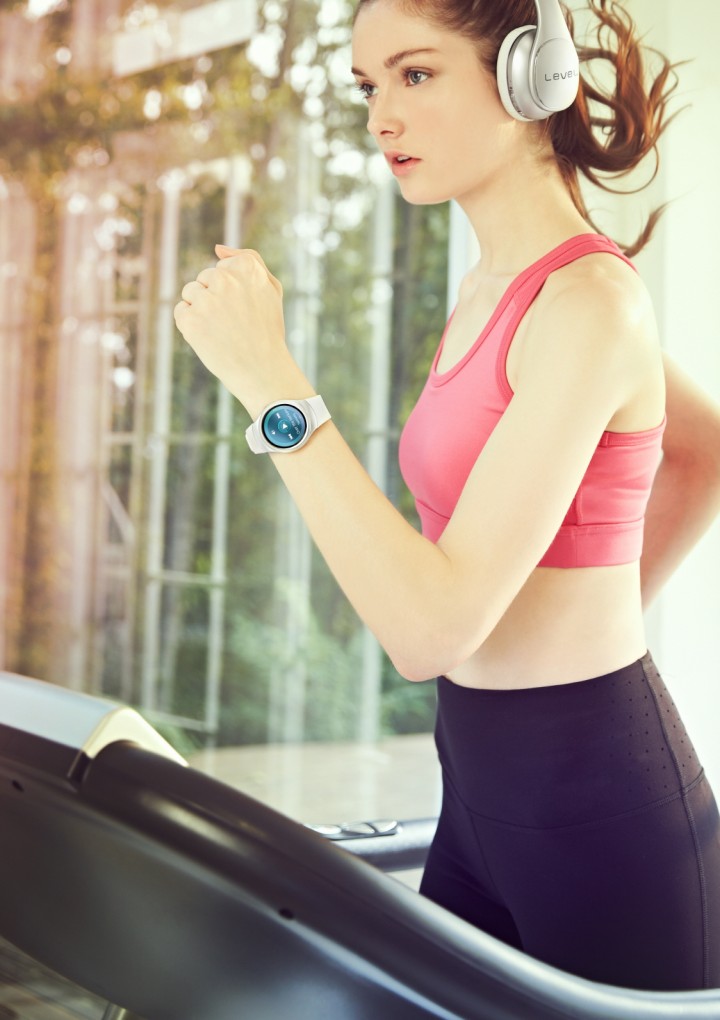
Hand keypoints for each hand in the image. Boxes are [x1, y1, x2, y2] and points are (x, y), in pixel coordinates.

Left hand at [174, 245, 290, 412]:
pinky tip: (209, 338)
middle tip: (234, 324)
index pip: (221, 269)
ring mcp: (206, 300)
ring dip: (200, 310)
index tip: (244, 309)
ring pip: (190, 293)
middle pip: (204, 279)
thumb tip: (217, 248)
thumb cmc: (267, 329)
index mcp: (246, 267)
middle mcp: (224, 280)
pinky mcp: (190, 320)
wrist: (263, 370)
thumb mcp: (270, 288)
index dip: (231, 292)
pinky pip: (180, 312)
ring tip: (221, 330)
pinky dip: (190, 326)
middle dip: (214, 298)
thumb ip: (248, 259)